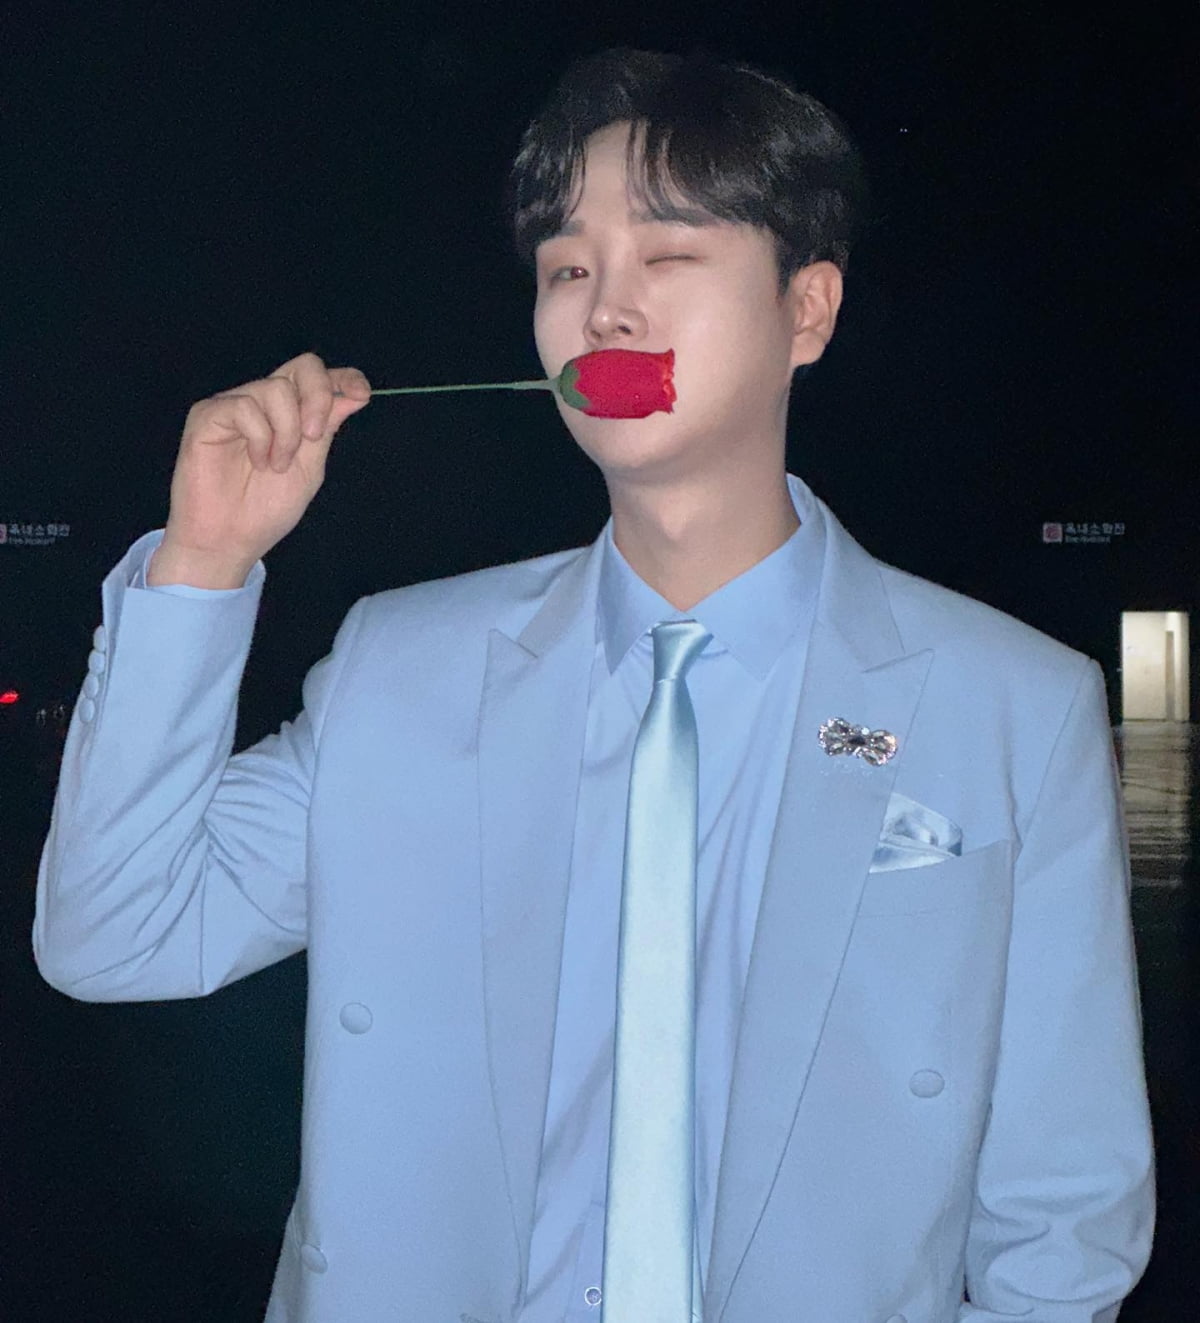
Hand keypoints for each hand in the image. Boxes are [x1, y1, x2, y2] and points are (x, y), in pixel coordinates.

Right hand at [149, 352, 370, 587]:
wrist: (230, 539)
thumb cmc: (265, 509)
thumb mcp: (309, 467)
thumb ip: (326, 428)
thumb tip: (355, 393)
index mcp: (290, 412)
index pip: (317, 378)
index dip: (344, 378)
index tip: (361, 395)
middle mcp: (263, 401)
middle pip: (303, 367)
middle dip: (318, 398)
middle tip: (312, 437)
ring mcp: (234, 405)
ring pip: (276, 389)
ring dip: (286, 433)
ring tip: (276, 465)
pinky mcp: (207, 414)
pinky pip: (245, 406)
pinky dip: (259, 438)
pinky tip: (256, 462)